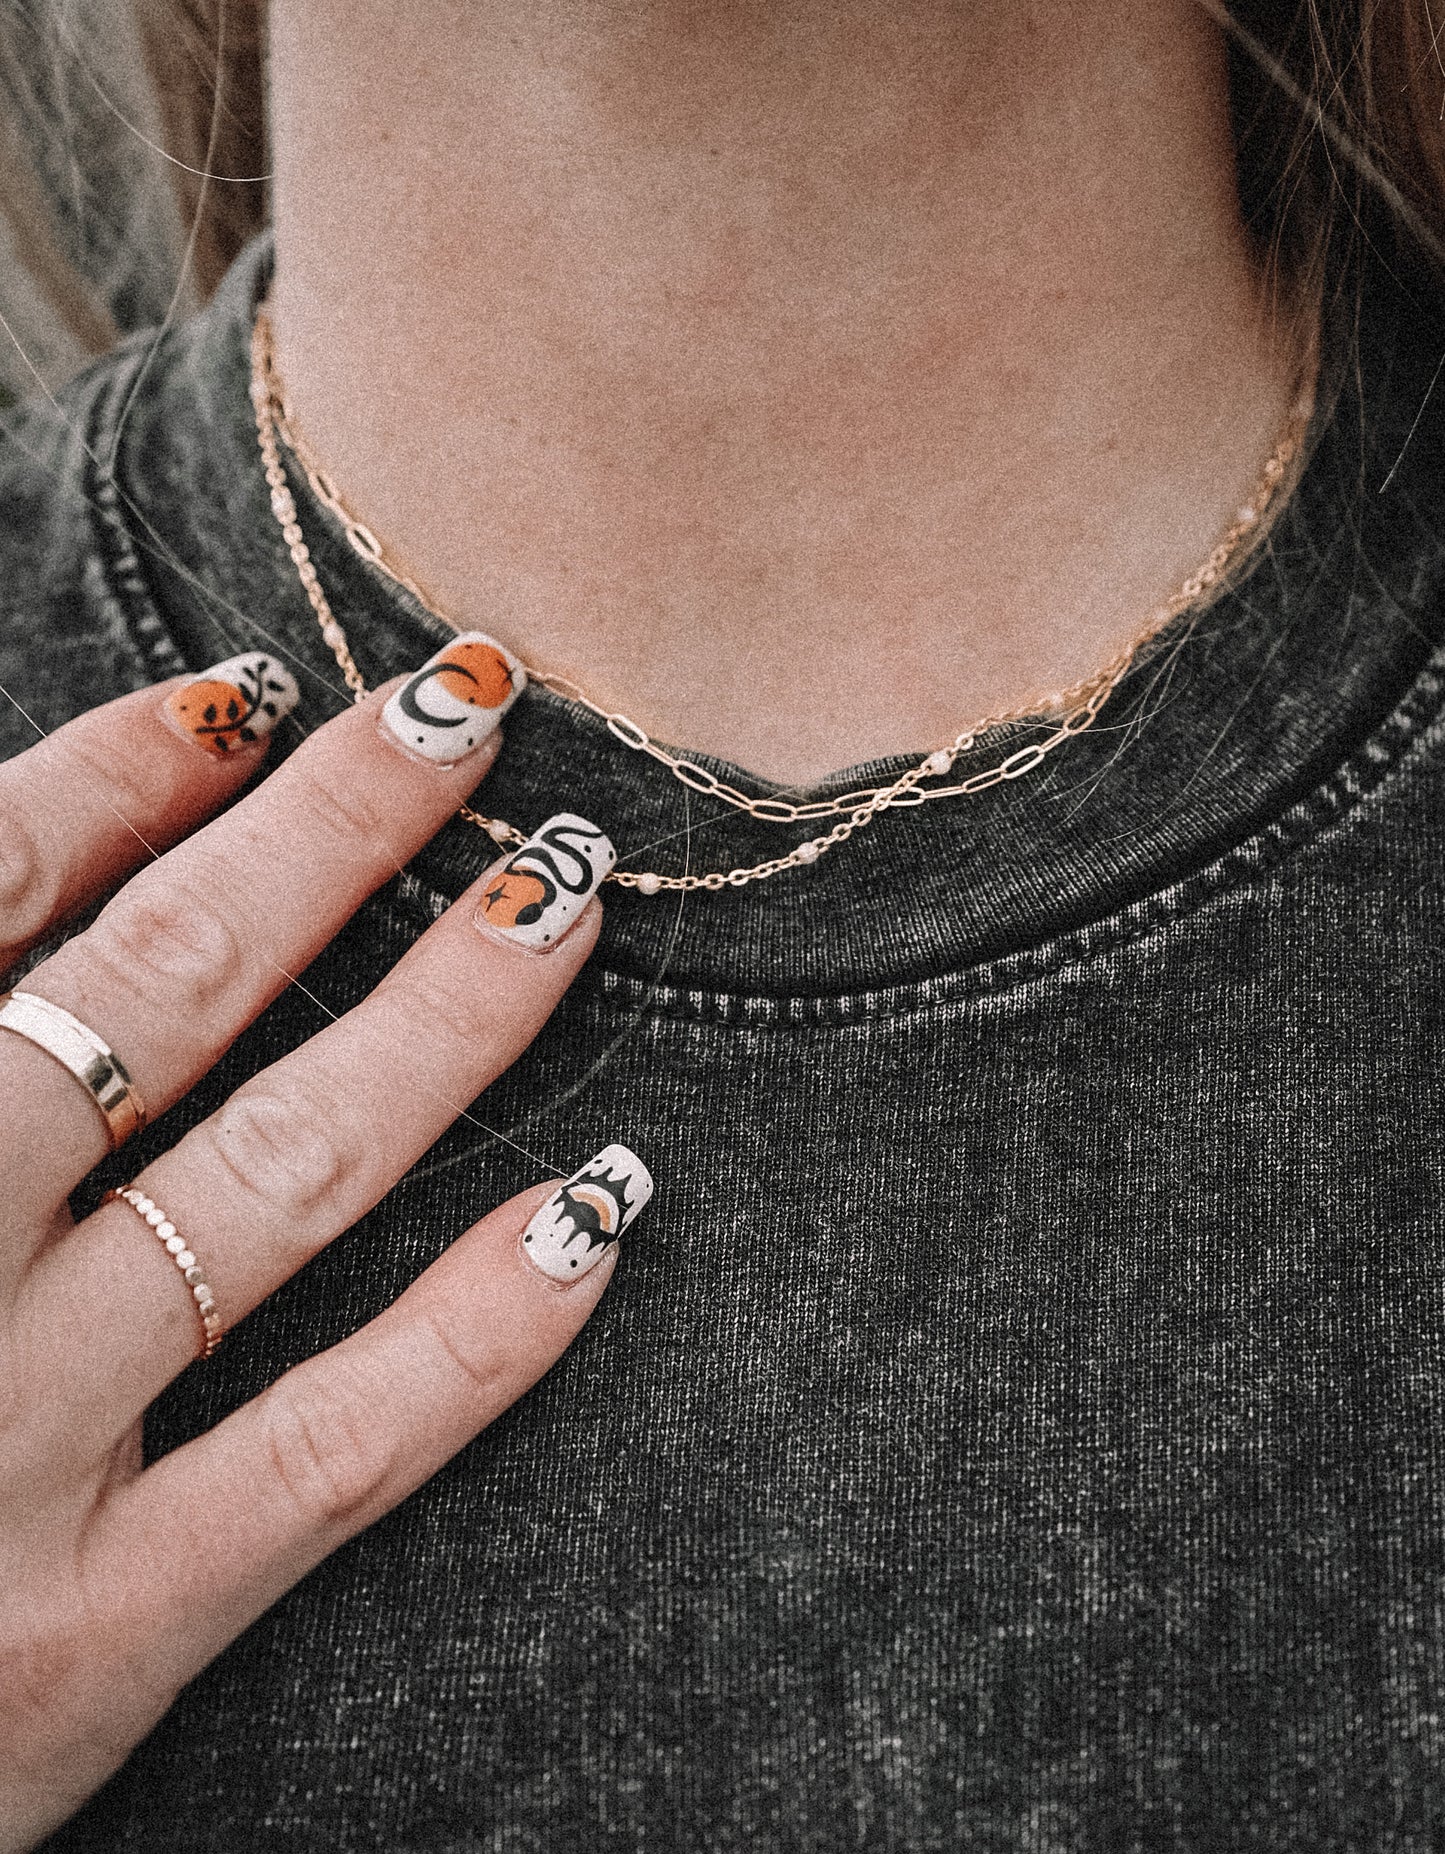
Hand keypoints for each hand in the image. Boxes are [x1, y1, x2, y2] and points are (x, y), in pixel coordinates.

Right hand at [0, 651, 643, 1849]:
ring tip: (561, 899)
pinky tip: (596, 1212)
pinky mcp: (93, 1640)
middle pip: (157, 995)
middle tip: (464, 715)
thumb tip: (18, 877)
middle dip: (326, 836)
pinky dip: (476, 1337)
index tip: (245, 695)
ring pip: (275, 1183)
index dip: (117, 773)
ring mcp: (8, 1459)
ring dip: (442, 1025)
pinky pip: (328, 1457)